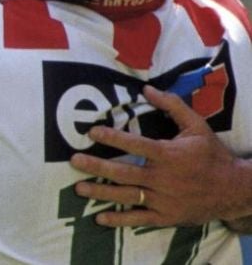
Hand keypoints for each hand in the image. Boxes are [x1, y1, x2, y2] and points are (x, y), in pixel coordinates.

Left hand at [70, 85, 251, 226]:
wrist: (235, 190)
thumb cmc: (212, 155)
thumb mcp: (197, 126)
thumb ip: (172, 106)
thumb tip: (147, 88)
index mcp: (169, 154)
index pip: (136, 144)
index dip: (113, 137)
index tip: (92, 132)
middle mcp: (163, 178)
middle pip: (124, 172)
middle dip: (97, 166)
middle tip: (74, 160)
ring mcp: (164, 200)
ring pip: (128, 196)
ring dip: (101, 192)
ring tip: (79, 188)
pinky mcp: (167, 217)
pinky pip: (139, 219)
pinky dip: (120, 219)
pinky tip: (100, 217)